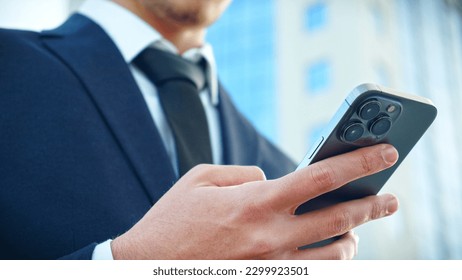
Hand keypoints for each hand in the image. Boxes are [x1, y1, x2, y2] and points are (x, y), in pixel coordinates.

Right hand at [111, 144, 398, 258]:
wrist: (148, 265)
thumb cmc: (173, 219)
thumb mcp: (203, 179)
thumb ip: (246, 173)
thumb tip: (274, 179)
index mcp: (256, 201)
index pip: (322, 177)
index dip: (360, 161)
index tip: (385, 154)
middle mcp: (271, 235)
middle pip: (340, 218)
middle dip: (373, 205)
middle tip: (390, 198)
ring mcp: (272, 265)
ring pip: (335, 255)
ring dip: (352, 238)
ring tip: (354, 228)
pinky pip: (313, 275)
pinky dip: (329, 262)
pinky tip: (330, 252)